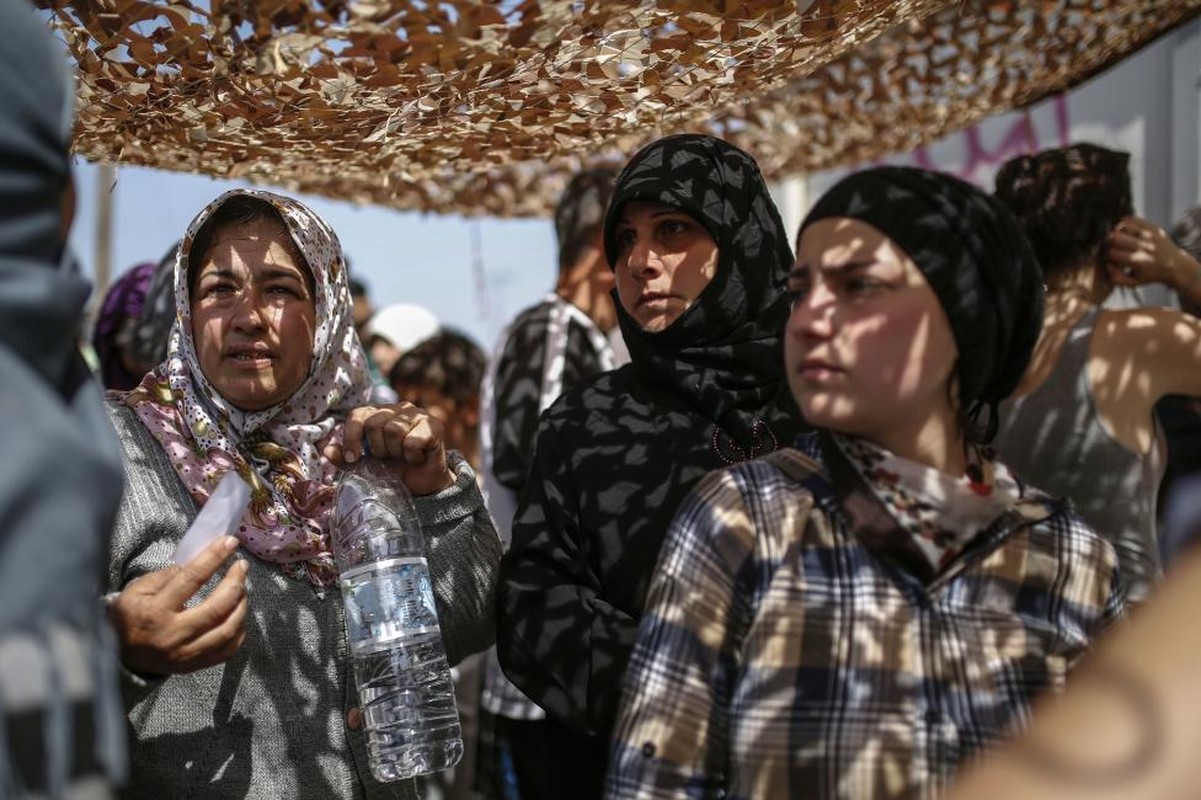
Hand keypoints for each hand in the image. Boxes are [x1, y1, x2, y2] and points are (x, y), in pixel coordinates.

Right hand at [108, 536, 248, 676]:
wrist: (123, 659)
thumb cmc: (130, 618)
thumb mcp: (135, 592)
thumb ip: (163, 577)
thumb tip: (194, 563)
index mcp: (156, 612)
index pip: (192, 579)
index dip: (214, 558)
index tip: (230, 542)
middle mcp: (174, 635)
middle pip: (217, 607)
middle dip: (236, 582)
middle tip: (242, 566)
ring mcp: (187, 653)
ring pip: (228, 630)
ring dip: (242, 605)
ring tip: (242, 588)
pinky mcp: (196, 665)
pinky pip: (229, 649)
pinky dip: (240, 629)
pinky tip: (238, 613)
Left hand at [324, 402, 455, 495]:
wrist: (423, 485)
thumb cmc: (395, 471)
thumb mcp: (365, 467)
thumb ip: (345, 459)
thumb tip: (326, 450)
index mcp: (379, 413)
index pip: (357, 415)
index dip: (351, 437)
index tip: (353, 459)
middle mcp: (398, 408)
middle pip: (375, 424)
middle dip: (377, 449)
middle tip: (388, 458)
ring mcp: (418, 414)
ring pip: (393, 430)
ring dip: (395, 452)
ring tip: (403, 457)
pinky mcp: (434, 425)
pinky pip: (412, 441)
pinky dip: (412, 456)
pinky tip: (417, 458)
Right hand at [1106, 215, 1197, 289]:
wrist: (1175, 265)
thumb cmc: (1150, 275)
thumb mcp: (1133, 283)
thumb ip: (1116, 278)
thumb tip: (1108, 265)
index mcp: (1138, 261)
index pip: (1112, 252)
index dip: (1107, 255)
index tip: (1110, 258)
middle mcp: (1144, 246)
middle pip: (1115, 237)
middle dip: (1109, 242)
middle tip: (1112, 247)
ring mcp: (1149, 235)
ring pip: (1122, 226)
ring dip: (1116, 232)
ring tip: (1118, 238)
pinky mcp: (1152, 227)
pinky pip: (1131, 219)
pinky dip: (1123, 224)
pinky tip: (1124, 231)